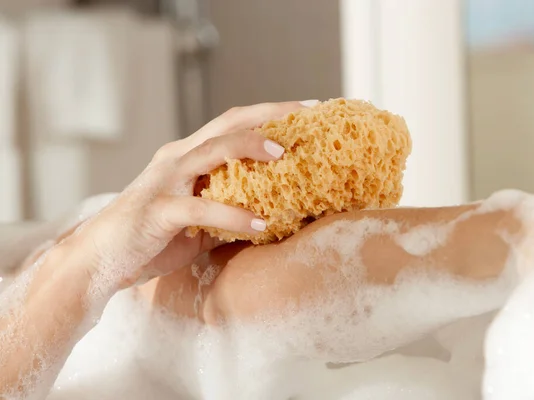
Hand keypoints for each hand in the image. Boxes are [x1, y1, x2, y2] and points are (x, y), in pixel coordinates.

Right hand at [65, 101, 311, 292]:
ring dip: (249, 148)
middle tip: (307, 114)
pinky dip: (232, 214)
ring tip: (284, 154)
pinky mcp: (158, 210)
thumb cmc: (154, 238)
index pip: (233, 123)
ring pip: (211, 151)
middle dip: (269, 115)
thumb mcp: (201, 219)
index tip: (307, 111)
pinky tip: (260, 224)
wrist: (101, 259)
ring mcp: (166, 181)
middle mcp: (178, 158)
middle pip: (227, 123)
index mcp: (189, 156)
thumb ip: (231, 207)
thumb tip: (278, 214)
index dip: (270, 114)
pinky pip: (200, 207)